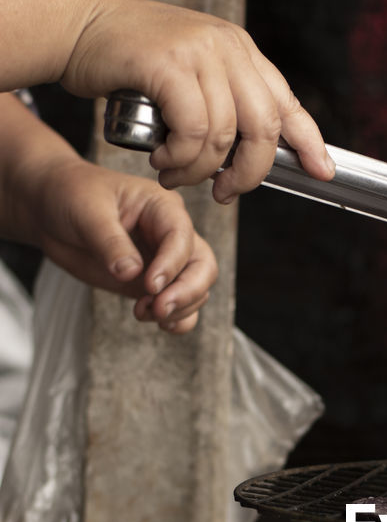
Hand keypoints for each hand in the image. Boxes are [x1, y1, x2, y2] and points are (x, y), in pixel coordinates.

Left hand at [32, 161, 217, 333]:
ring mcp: (163, 261)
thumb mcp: (86, 211)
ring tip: (142, 313)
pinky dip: (179, 320)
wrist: (51, 209)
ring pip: (195, 288)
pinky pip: (180, 305)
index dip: (171, 264)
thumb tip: (131, 272)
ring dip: (178, 308)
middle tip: (158, 308)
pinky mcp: (151, 283)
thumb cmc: (71, 196)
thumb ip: (110, 242)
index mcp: (161, 206)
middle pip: (201, 266)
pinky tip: (160, 325)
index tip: (150, 286)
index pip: (182, 236)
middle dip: (186, 291)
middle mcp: (170, 234)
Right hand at [62, 0, 335, 199]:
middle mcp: (227, 46)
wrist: (79, 25)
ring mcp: (200, 51)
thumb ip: (223, 102)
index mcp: (240, 50)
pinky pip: (192, 131)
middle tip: (223, 192)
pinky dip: (180, 158)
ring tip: (174, 174)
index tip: (322, 170)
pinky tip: (161, 160)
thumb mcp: (191, 74)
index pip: (287, 101)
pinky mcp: (169, 63)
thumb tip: (252, 156)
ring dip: (199, 171)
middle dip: (249, 173)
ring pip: (223, 137)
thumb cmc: (131, 61)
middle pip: (264, 127)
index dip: (309, 141)